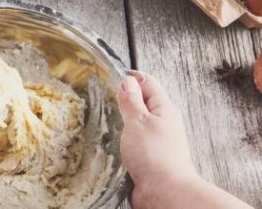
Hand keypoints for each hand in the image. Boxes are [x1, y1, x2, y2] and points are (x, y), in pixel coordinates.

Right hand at [118, 72, 251, 208]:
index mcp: (164, 108)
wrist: (164, 192)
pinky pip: (133, 140)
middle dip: (123, 98)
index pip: (147, 82)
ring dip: (121, 119)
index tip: (110, 76)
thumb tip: (127, 81)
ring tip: (105, 118)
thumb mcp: (138, 121)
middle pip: (142, 101)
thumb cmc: (154, 155)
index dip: (130, 77)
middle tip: (103, 97)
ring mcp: (155, 139)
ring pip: (136, 121)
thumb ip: (131, 100)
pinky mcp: (148, 156)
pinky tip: (112, 140)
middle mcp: (162, 122)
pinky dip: (123, 137)